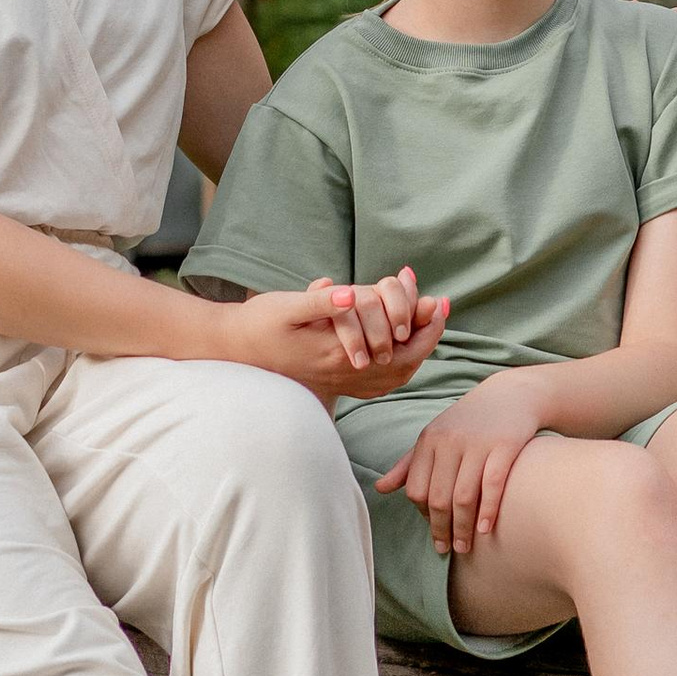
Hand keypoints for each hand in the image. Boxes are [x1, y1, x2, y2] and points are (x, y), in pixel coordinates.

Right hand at [218, 280, 447, 401]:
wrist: (236, 351)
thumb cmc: (259, 323)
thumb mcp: (287, 307)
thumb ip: (321, 303)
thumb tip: (352, 294)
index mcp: (337, 352)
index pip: (397, 344)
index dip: (423, 324)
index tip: (439, 301)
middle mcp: (344, 372)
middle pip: (404, 362)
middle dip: (427, 334)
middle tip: (440, 307)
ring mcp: (341, 380)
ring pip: (395, 374)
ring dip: (416, 347)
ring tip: (427, 321)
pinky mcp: (335, 382)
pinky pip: (380, 380)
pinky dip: (400, 362)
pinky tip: (403, 345)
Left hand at [379, 375, 551, 556]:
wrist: (511, 394)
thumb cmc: (469, 421)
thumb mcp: (435, 436)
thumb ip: (408, 464)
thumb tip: (379, 489)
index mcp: (429, 440)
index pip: (416, 489)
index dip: (423, 515)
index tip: (434, 530)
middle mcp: (449, 441)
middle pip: (438, 497)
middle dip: (441, 529)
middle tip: (447, 549)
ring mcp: (477, 443)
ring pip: (463, 496)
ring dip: (462, 528)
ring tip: (465, 547)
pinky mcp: (504, 445)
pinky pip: (492, 484)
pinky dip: (487, 510)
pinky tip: (485, 529)